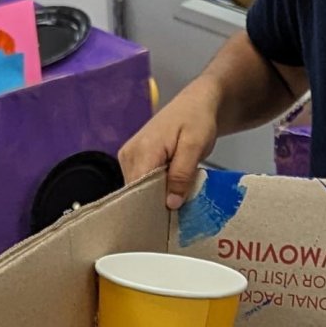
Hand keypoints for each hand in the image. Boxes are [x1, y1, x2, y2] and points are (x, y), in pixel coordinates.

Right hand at [119, 82, 221, 211]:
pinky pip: (140, 181)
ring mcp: (129, 156)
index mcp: (143, 150)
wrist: (195, 103)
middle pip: (135, 192)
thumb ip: (182, 174)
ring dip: (155, 196)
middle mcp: (129, 154)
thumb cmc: (197, 120)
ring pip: (137, 189)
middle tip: (175, 215)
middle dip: (154, 204)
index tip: (166, 223)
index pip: (137, 190)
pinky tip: (169, 190)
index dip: (151, 207)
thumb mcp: (195, 147)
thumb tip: (170, 203)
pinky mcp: (134, 158)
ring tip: (175, 201)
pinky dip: (154, 188)